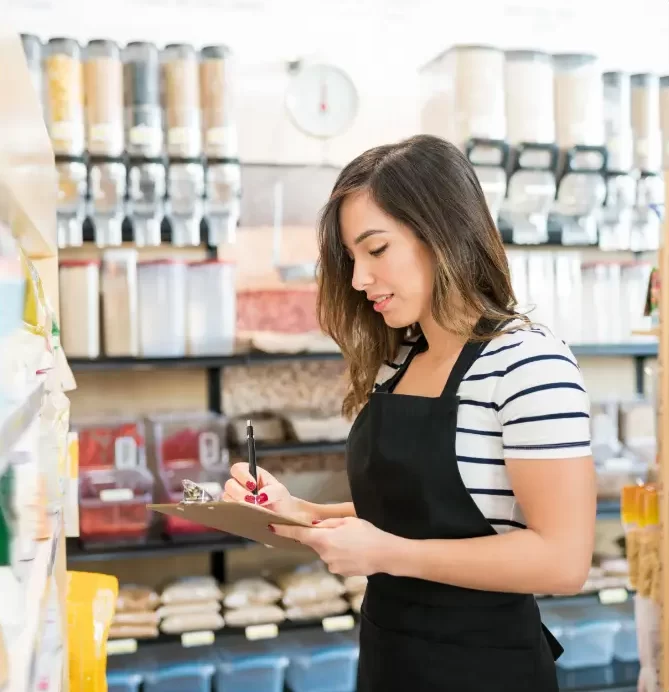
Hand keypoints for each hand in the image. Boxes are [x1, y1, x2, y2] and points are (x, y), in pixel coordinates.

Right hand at [224, 462, 306, 519]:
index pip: (238, 469)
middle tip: (252, 500)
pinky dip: (236, 513)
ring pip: (227, 498)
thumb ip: (272, 491)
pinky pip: (228, 511)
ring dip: (238, 504)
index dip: (242, 475)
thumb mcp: (281, 492)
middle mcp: (240, 485)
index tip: (252, 485)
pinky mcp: (234, 511)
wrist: (281, 517)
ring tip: (252, 509)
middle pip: (229, 484)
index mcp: (251, 474)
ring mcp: (235, 499)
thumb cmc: (280, 500)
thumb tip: (261, 496)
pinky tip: (246, 516)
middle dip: (240, 492)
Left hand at [271, 517, 397, 576]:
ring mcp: (332, 566)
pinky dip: (342, 555)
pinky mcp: (340, 573)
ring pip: (327, 552)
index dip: (284, 530)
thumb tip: (316, 526)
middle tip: (344, 531)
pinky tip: (356, 552)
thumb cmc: (368, 534)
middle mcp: (324, 554)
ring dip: (334, 546)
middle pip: (316, 543)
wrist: (385, 555)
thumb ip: (329, 523)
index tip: (271, 527)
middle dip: (324, 537)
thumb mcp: (348, 521)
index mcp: (324, 539)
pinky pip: (335, 560)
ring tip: (354, 543)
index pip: (299, 534)